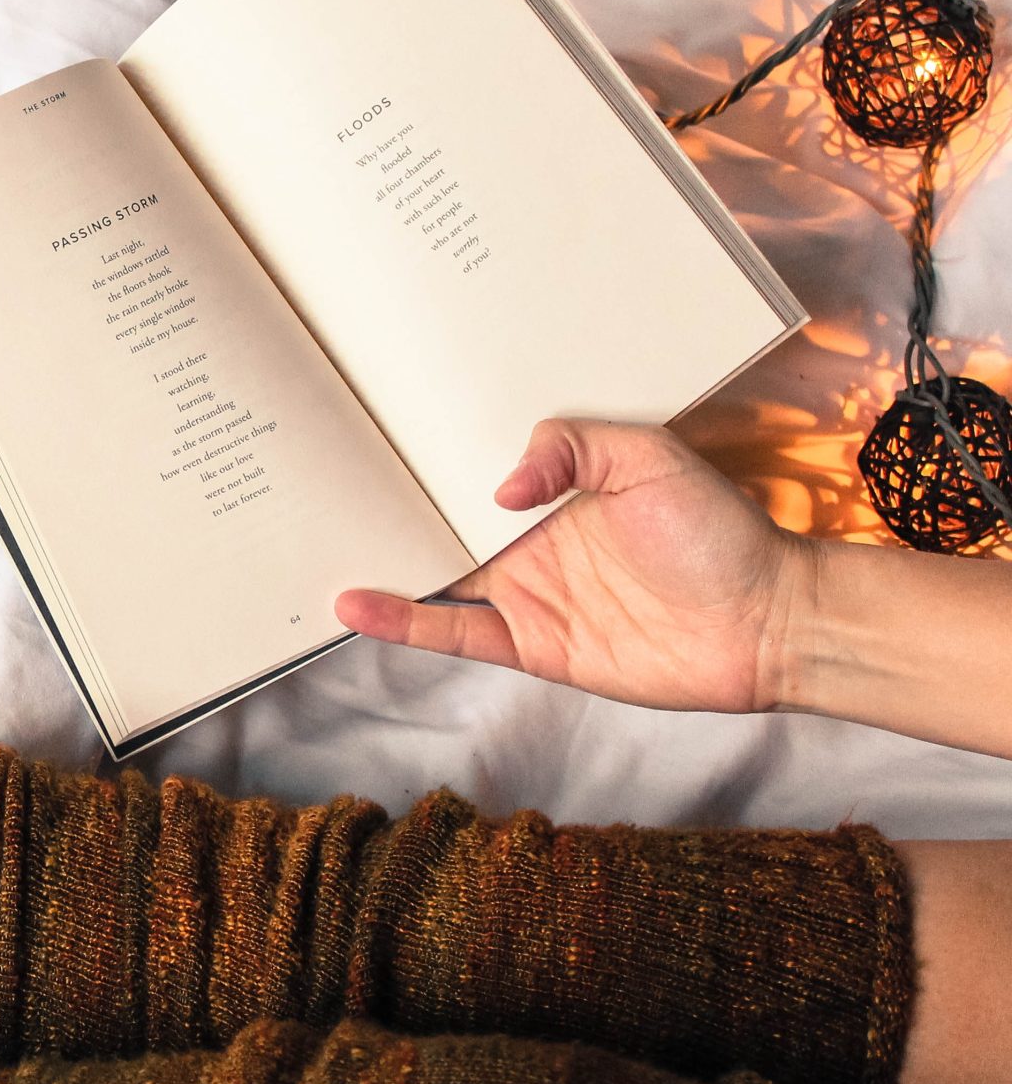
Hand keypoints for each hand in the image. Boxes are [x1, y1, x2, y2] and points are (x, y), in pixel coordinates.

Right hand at [334, 419, 809, 713]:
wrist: (768, 621)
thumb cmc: (720, 533)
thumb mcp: (650, 458)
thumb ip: (574, 447)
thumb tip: (500, 489)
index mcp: (554, 494)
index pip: (471, 474)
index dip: (422, 461)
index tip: (369, 437)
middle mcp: (530, 543)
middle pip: (440, 525)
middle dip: (385, 509)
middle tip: (319, 487)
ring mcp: (527, 596)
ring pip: (435, 579)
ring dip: (381, 565)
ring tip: (316, 545)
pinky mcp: (532, 646)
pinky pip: (456, 632)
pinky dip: (404, 622)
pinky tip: (358, 606)